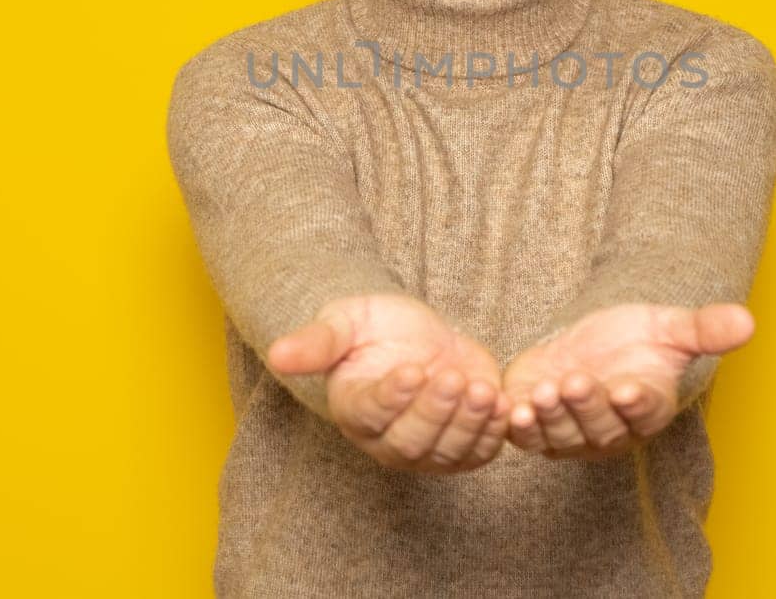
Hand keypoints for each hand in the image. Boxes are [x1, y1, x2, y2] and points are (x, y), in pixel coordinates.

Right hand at [268, 294, 511, 473]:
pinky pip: (477, 453)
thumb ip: (316, 342)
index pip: (372, 413)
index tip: (412, 368)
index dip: (393, 397)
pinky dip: (491, 434)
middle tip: (450, 377)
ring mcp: (426, 449)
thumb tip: (275, 354)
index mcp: (356, 408)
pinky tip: (501, 404)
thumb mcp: (344, 322)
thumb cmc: (373, 326)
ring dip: (468, 423)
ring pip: (446, 452)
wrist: (416, 335)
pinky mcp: (461, 447)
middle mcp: (387, 439)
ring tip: (483, 390)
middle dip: (435, 410)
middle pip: (410, 441)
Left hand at [502, 302, 754, 459]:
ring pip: (563, 435)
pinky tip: (512, 409)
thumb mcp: (669, 326)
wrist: (590, 343)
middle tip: (575, 382)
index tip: (626, 389)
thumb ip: (704, 328)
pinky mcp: (539, 431)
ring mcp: (574, 436)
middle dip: (586, 407)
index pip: (644, 411)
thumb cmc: (634, 337)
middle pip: (600, 427)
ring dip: (552, 417)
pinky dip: (521, 428)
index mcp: (647, 407)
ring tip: (544, 392)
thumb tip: (748, 321)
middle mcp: (613, 430)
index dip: (635, 403)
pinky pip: (529, 438)